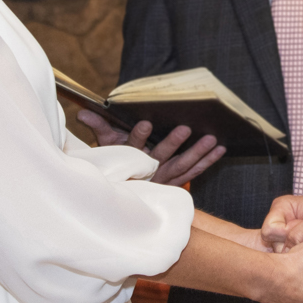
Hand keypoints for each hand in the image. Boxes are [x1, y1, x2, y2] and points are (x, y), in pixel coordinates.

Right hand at [77, 111, 225, 185]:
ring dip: (198, 153)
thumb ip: (98, 126)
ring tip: (212, 139)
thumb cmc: (118, 159)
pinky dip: (207, 162)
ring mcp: (164, 179)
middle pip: (161, 157)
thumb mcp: (106, 145)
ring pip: (182, 166)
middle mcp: (148, 171)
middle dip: (173, 143)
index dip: (139, 136)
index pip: (133, 147)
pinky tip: (220, 150)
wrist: (126, 190)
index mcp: (130, 160)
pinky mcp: (176, 183)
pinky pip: (194, 173)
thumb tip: (82, 112)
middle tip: (186, 127)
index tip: (145, 123)